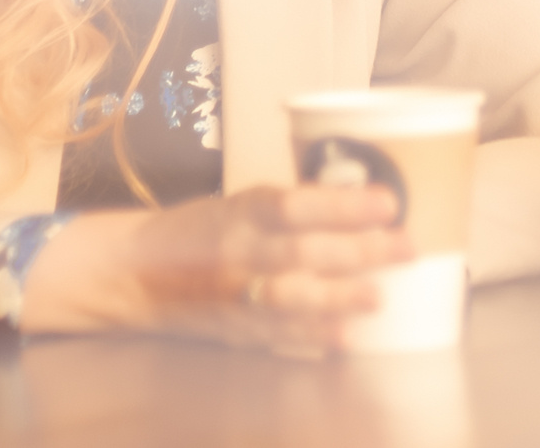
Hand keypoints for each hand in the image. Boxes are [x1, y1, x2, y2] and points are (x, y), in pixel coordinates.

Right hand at [19, 183, 409, 354]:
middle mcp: (238, 254)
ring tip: (380, 295)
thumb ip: (292, 208)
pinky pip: (278, 336)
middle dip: (360, 251)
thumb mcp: (239, 202)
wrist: (132, 274)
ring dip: (342, 297)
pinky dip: (313, 339)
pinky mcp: (235, 331)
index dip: (343, 203)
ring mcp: (236, 297)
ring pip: (293, 297)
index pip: (296, 204)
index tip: (388, 201)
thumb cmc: (196, 230)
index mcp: (241, 212)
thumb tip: (360, 203)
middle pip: (304, 252)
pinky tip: (346, 338)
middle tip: (407, 246)